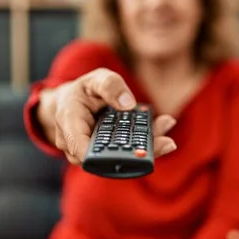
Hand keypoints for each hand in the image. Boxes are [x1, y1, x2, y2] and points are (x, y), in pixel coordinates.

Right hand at [49, 68, 176, 163]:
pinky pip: (127, 153)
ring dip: (146, 150)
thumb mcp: (95, 79)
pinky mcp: (109, 154)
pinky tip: (163, 134)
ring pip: (121, 158)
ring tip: (169, 141)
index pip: (81, 148)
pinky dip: (145, 145)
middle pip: (109, 158)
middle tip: (166, 144)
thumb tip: (128, 104)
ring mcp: (95, 154)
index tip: (132, 152)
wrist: (72, 103)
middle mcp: (80, 147)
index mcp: (69, 125)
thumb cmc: (83, 91)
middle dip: (138, 153)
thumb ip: (110, 86)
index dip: (105, 156)